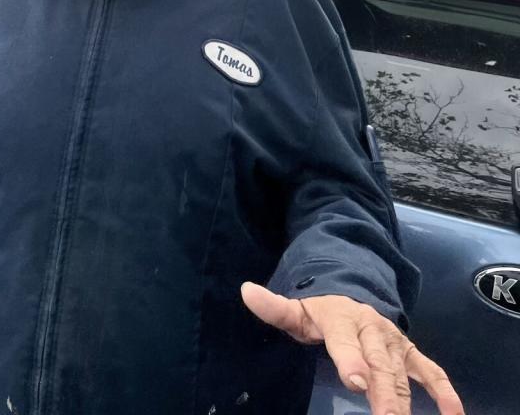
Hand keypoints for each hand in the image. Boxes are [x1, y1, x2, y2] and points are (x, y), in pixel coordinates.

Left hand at [241, 282, 463, 414]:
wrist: (353, 293)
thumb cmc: (320, 312)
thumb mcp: (296, 310)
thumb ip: (274, 307)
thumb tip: (246, 291)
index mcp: (341, 320)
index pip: (344, 341)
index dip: (350, 360)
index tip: (355, 382)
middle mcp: (372, 331)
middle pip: (379, 363)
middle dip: (384, 390)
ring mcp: (395, 343)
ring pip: (403, 373)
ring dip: (408, 400)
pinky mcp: (411, 354)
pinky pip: (431, 373)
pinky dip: (445, 393)